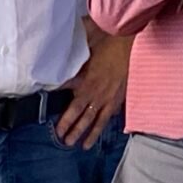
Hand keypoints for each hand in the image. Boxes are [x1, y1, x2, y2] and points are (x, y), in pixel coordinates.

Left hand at [55, 32, 130, 148]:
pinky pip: (112, 111)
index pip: (74, 108)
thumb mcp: (82, 53)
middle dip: (75, 131)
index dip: (66, 120)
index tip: (58, 130)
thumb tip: (57, 78)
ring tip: (84, 146)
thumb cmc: (102, 40)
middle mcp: (100, 93)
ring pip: (100, 119)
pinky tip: (103, 126)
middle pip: (85, 117)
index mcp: (89, 83)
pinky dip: (106, 120)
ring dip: (91, 133)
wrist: (125, 37)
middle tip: (67, 143)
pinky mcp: (121, 92)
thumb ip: (71, 68)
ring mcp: (112, 95)